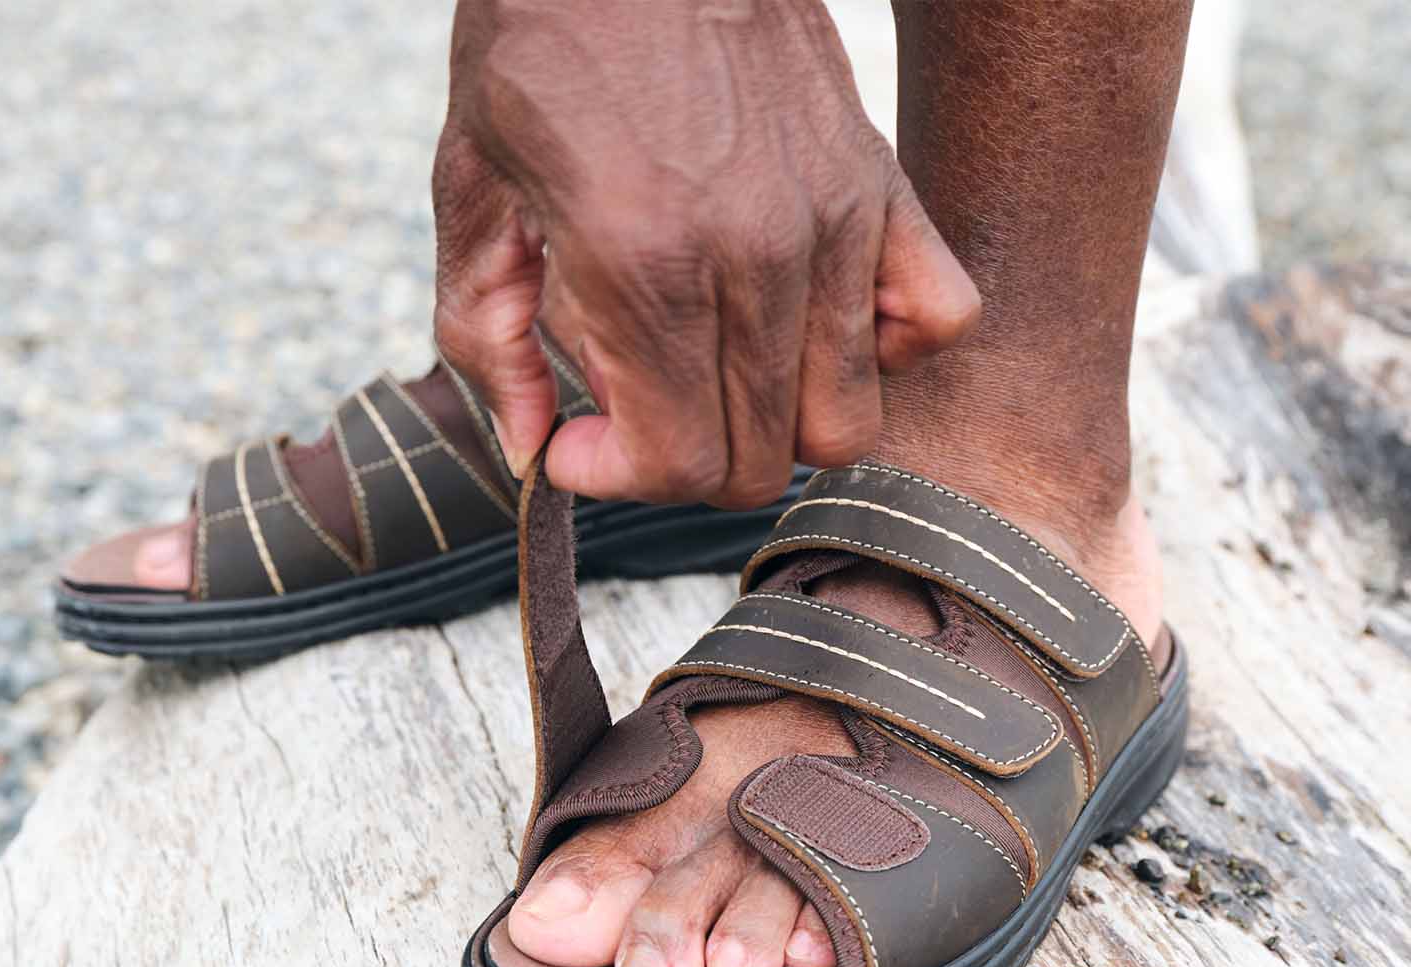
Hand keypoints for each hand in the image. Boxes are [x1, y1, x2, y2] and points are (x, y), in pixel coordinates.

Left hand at [433, 0, 979, 506]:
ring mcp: (834, 221)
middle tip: (636, 409)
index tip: (579, 443)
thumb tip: (525, 449)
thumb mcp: (470, 191)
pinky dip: (885, 353)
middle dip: (683, 464)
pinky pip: (939, 321)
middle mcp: (755, 255)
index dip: (617, 478)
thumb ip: (486, 340)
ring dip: (772, 428)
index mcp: (644, 263)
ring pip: (847, 425)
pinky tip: (814, 327)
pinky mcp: (882, 184)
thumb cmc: (542, 44)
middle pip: (760, 465)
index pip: (679, 462)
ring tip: (716, 373)